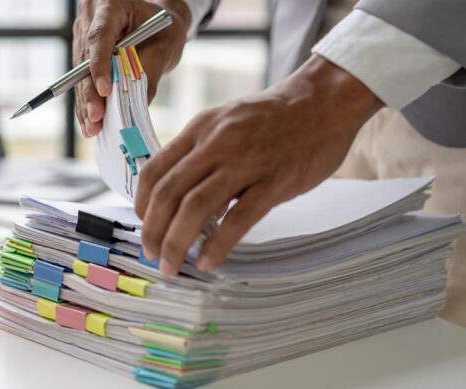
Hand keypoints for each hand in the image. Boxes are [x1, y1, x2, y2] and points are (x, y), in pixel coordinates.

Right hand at [72, 0, 190, 136]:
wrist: (158, 26)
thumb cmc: (164, 30)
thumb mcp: (163, 47)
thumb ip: (149, 73)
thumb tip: (136, 109)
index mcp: (110, 4)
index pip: (99, 37)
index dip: (100, 66)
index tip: (106, 91)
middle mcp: (90, 17)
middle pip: (85, 59)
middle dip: (91, 93)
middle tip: (96, 117)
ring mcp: (83, 34)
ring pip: (80, 73)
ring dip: (86, 102)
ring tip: (92, 128)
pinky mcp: (83, 52)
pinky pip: (82, 79)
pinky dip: (88, 101)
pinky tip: (89, 122)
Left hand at [135, 54, 384, 274]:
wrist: (324, 101)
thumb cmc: (274, 118)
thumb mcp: (225, 123)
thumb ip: (201, 155)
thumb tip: (182, 199)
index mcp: (200, 129)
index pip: (154, 170)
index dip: (142, 203)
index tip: (144, 224)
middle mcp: (216, 144)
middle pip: (168, 193)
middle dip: (153, 230)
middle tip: (152, 254)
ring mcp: (245, 162)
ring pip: (195, 207)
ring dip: (177, 242)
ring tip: (172, 265)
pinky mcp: (274, 181)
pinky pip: (239, 218)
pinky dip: (218, 244)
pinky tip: (208, 262)